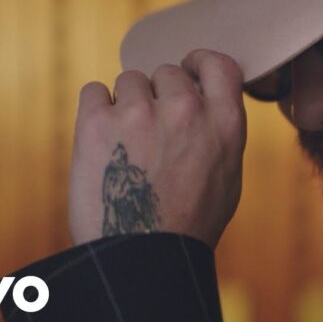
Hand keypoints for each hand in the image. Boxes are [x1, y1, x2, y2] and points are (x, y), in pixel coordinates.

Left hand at [68, 50, 246, 247]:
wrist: (141, 259)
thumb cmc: (187, 225)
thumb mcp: (229, 177)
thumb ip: (222, 132)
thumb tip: (208, 103)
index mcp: (224, 123)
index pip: (217, 63)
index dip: (198, 63)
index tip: (187, 70)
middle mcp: (186, 109)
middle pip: (166, 72)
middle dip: (157, 95)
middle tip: (150, 133)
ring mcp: (140, 113)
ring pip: (129, 81)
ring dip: (125, 105)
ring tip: (125, 147)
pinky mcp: (97, 122)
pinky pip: (93, 90)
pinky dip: (95, 110)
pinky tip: (102, 141)